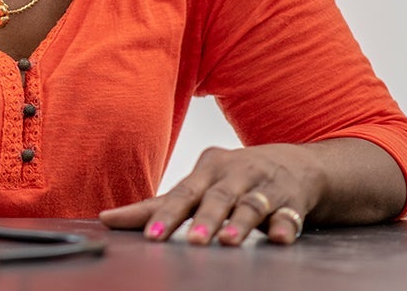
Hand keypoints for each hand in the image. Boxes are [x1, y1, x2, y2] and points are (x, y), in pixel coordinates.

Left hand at [99, 144, 323, 245]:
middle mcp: (234, 175)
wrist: (298, 164)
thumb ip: (160, 205)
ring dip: (239, 223)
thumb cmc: (234, 177)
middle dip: (203, 219)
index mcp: (207, 171)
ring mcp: (264, 187)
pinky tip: (277, 238)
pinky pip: (288, 215)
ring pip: (250, 205)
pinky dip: (284, 225)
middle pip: (216, 197)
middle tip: (191, 241)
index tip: (150, 236)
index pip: (181, 193)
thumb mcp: (200, 185)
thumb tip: (108, 219)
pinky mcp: (291, 202)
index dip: (165, 215)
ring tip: (227, 242)